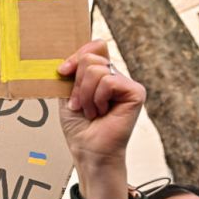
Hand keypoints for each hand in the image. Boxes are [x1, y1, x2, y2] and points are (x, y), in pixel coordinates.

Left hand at [58, 40, 145, 198]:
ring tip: (92, 112)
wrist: (88, 150)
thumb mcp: (68, 94)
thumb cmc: (79, 127)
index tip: (62, 72)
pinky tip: (102, 112)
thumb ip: (74, 71)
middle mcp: (116, 76)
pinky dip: (98, 98)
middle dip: (77, 84)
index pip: (94, 48)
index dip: (76, 56)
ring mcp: (127, 84)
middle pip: (91, 58)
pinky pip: (109, 81)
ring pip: (96, 70)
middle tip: (80, 105)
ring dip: (85, 95)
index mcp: (102, 74)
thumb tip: (79, 52)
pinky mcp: (136, 92)